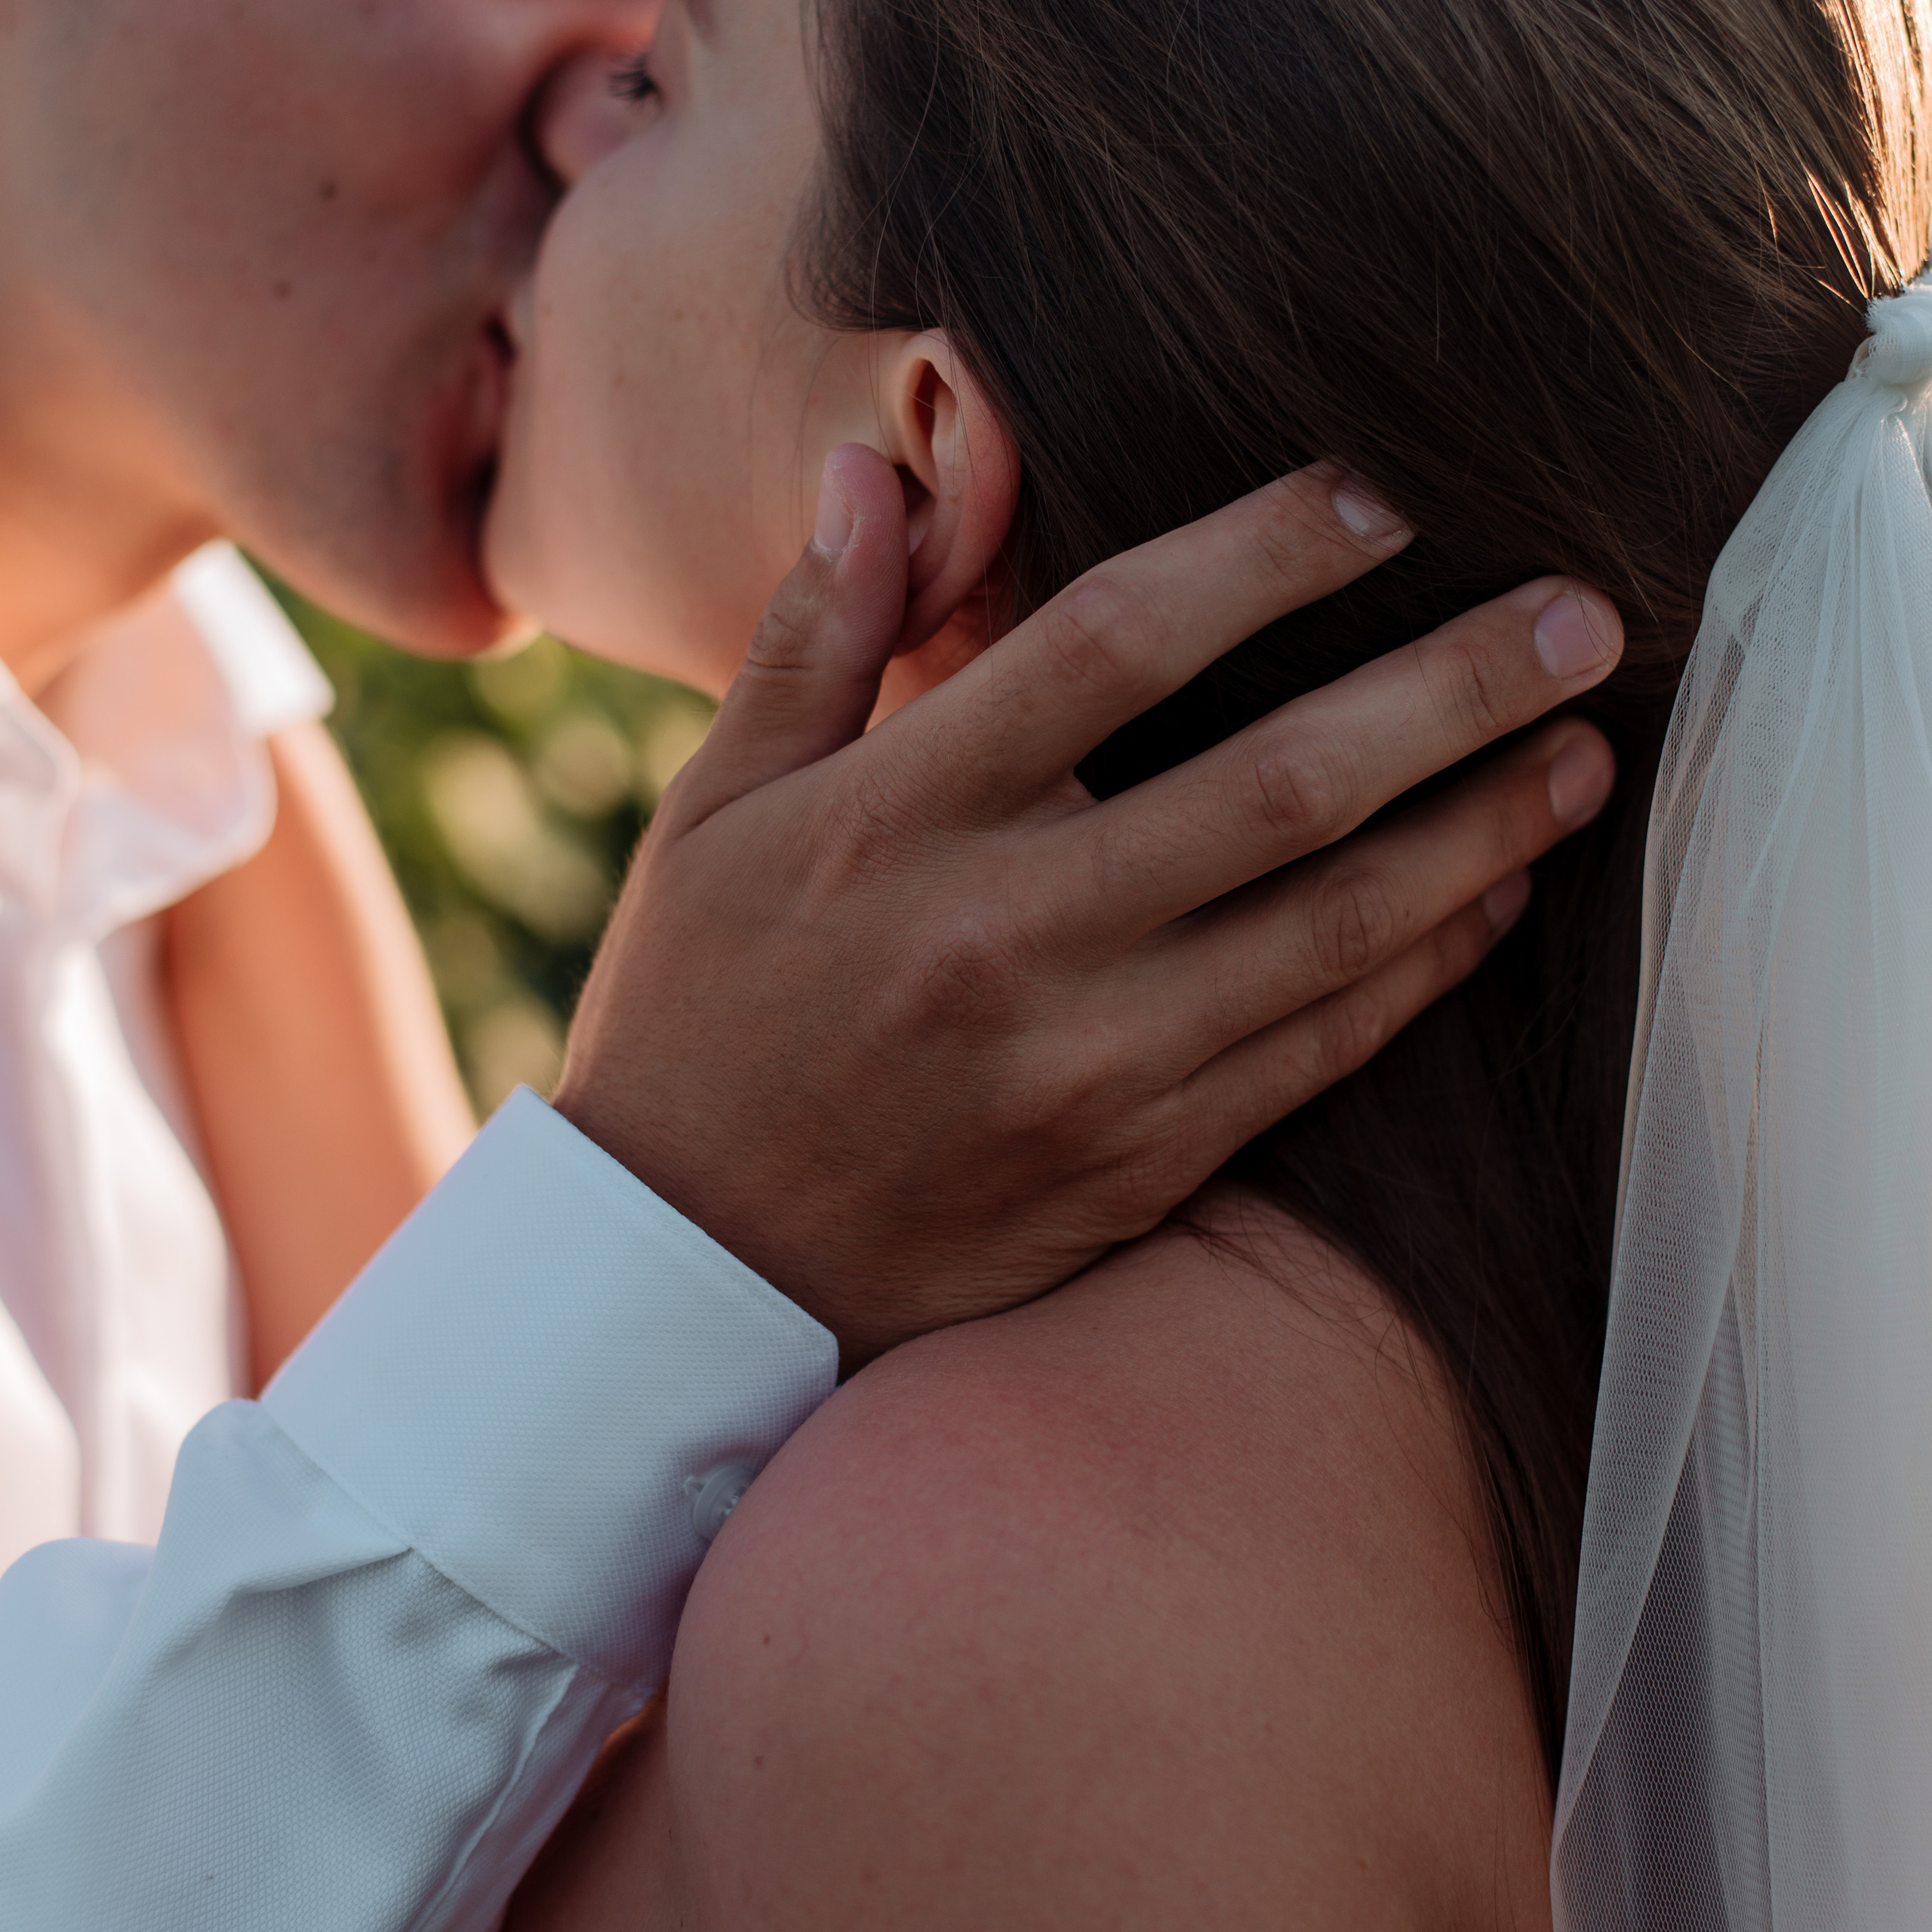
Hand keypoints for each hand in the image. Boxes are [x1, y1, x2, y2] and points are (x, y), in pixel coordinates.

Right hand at [554, 447, 1621, 1361]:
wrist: (699, 1266)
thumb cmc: (702, 1010)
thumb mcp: (713, 814)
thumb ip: (811, 638)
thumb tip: (877, 470)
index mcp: (895, 822)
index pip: (1111, 642)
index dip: (1262, 556)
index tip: (1375, 501)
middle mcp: (1005, 940)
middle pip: (1279, 785)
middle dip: (1456, 690)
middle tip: (1588, 618)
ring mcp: (1085, 1068)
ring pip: (1335, 929)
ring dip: (1484, 831)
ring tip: (1587, 754)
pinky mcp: (1134, 1164)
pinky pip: (1317, 1054)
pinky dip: (1420, 970)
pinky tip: (1493, 899)